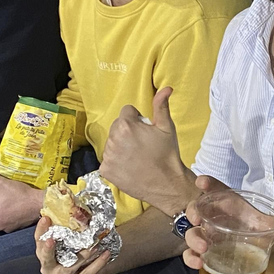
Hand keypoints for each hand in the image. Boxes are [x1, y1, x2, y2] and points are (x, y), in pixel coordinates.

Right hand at [35, 217, 112, 273]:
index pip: (39, 241)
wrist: (88, 273)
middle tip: (51, 240)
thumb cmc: (76, 252)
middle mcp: (48, 268)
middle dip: (48, 249)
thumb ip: (68, 228)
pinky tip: (106, 255)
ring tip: (95, 246)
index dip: (41, 230)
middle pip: (46, 259)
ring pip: (69, 268)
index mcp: (43, 254)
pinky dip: (97, 265)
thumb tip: (75, 206)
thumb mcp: (70, 241)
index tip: (45, 218)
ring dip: (83, 256)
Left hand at [99, 86, 192, 214]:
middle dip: (128, 133)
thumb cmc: (168, 155)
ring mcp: (108, 156)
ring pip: (112, 143)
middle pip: (117, 127)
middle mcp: (113, 139)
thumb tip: (166, 88)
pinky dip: (117, 163)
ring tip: (137, 157)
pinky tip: (129, 167)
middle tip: (142, 146)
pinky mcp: (106, 170)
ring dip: (121, 147)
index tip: (146, 132)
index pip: (127, 113)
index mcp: (126, 125)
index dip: (138, 121)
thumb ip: (161, 106)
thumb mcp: (167, 128)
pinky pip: (108, 160)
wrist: (167, 184)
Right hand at [180, 176, 273, 273]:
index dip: (207, 184)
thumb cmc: (253, 225)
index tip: (202, 182)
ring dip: (194, 239)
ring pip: (192, 233)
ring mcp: (205, 233)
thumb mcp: (264, 223)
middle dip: (194, 211)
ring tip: (204, 248)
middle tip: (198, 219)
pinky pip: (190, 253)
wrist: (253, 244)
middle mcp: (212, 215)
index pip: (214, 188)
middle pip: (196, 209)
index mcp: (225, 202)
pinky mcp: (203, 250)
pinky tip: (198, 263)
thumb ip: (273, 223)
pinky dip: (191, 258)